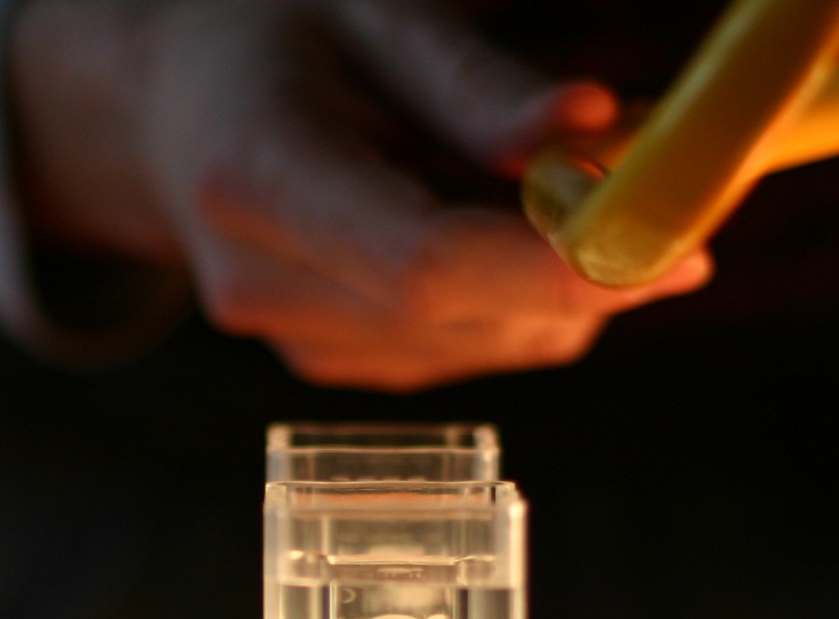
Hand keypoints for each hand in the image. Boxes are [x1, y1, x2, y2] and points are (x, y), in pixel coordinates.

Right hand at [9, 0, 709, 390]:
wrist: (162, 107)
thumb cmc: (268, 36)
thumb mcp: (365, 7)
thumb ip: (472, 80)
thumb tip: (591, 132)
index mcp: (252, 177)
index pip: (422, 266)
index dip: (557, 268)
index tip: (676, 245)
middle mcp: (262, 286)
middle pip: (466, 316)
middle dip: (590, 266)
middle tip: (668, 186)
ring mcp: (296, 340)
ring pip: (487, 343)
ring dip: (559, 276)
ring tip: (543, 177)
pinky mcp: (335, 362)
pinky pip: (471, 347)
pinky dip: (520, 292)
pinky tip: (495, 217)